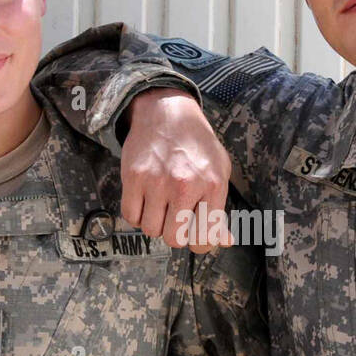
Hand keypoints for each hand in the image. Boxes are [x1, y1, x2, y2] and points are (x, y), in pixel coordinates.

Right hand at [120, 88, 232, 253]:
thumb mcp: (219, 171)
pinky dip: (138, 215)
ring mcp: (157, 181)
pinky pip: (131, 217)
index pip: (205, 238)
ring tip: (161, 205)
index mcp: (212, 186)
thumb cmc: (197, 144)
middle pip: (175, 239)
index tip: (196, 236)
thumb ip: (220, 209)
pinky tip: (146, 201)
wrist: (166, 112)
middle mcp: (185, 185)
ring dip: (155, 223)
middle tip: (177, 219)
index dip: (200, 243)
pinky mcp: (134, 177)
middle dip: (176, 235)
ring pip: (151, 230)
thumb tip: (224, 240)